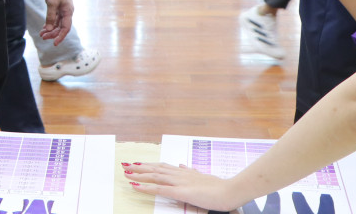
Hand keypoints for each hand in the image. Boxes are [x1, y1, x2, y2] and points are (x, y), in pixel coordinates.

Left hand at [39, 0, 73, 45]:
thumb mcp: (51, 2)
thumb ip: (51, 16)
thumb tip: (50, 29)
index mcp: (68, 11)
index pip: (66, 28)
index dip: (60, 36)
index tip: (54, 43)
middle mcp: (67, 11)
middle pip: (61, 27)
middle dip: (53, 33)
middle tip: (43, 37)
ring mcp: (62, 9)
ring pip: (57, 23)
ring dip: (50, 29)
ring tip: (41, 34)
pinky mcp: (58, 6)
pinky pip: (55, 18)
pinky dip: (49, 23)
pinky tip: (44, 28)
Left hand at [125, 162, 243, 211]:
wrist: (229, 191)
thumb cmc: (219, 186)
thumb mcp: (203, 176)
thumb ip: (191, 172)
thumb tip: (183, 165)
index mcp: (184, 172)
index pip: (163, 166)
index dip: (149, 165)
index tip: (138, 163)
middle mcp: (179, 174)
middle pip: (155, 168)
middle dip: (139, 167)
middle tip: (125, 165)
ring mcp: (179, 182)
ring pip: (154, 176)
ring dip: (138, 174)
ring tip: (126, 172)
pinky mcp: (180, 192)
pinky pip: (159, 189)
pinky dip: (145, 187)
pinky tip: (136, 186)